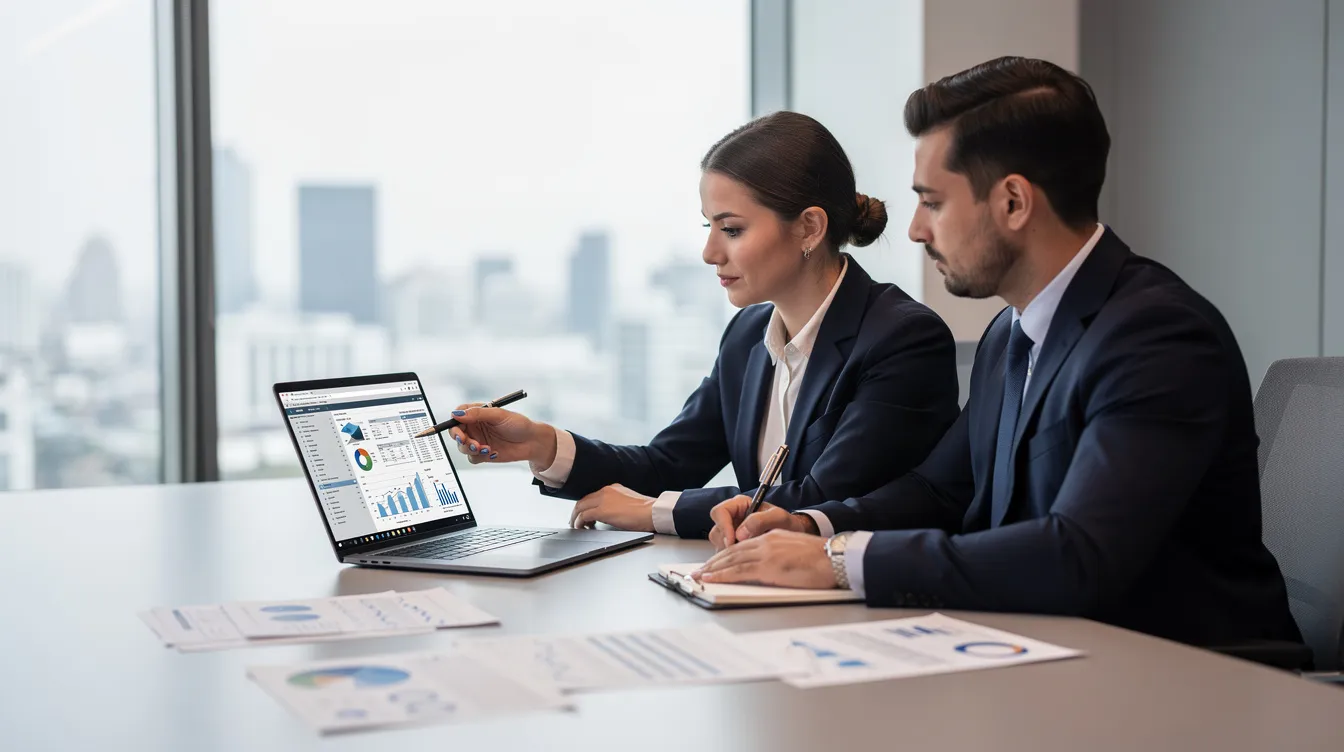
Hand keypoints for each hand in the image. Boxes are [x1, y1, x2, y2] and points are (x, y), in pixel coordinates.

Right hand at [446, 404, 556, 465]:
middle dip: (459, 438)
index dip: (455, 421)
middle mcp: (476, 427)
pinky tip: (493, 453)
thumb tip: (457, 414)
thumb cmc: (519, 424)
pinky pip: (472, 458)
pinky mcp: (483, 454)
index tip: (458, 426)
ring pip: (462, 447)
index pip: (458, 415)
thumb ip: (478, 413)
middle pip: (456, 432)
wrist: (532, 442)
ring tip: (484, 448)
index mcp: (478, 414)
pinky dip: (480, 456)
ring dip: (470, 448)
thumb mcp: (498, 415)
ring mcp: (479, 440)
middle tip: (466, 441)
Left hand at [569, 484, 655, 531]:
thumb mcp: (629, 502)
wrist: (652, 511)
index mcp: (612, 488)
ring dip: (576, 518)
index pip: (592, 496)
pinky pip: (584, 516)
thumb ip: (618, 503)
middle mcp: (605, 491)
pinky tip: (581, 528)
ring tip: (577, 526)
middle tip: (575, 521)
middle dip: (577, 512)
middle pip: (583, 501)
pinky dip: (579, 523)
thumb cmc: (646, 510)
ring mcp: (603, 500)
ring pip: (580, 507)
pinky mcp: (602, 511)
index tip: (583, 514)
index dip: (585, 506)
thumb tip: (612, 513)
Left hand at [693, 530, 835, 588]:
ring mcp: (766, 553)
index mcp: (772, 537)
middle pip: (732, 551)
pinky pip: (738, 571)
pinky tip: (711, 579)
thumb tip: (768, 568)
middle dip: (713, 562)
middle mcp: (765, 541)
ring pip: (731, 560)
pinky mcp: (768, 566)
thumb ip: (778, 556)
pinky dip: (721, 575)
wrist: (835, 558)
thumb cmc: (822, 559)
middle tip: (699, 571)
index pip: (742, 546)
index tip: (714, 564)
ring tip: (699, 576)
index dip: (725, 555)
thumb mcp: (795, 551)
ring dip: (712, 569)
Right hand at [708, 495, 818, 549]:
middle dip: (726, 542)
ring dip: (729, 551)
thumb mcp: (778, 517)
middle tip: (740, 551)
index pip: (720, 512)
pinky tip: (745, 560)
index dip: (724, 526)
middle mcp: (733, 517)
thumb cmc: (787, 523)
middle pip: (717, 529)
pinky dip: (732, 558)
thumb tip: (741, 532)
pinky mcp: (734, 545)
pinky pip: (725, 553)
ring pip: (718, 543)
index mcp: (740, 505)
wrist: (793, 535)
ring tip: (746, 555)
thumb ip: (760, 520)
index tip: (733, 540)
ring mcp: (732, 532)